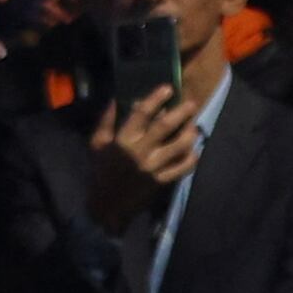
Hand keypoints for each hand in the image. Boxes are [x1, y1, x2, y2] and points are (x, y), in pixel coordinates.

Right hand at [84, 79, 200, 231]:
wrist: (107, 205)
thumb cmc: (101, 171)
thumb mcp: (97, 144)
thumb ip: (106, 121)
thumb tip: (115, 99)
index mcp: (124, 139)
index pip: (141, 114)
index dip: (155, 98)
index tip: (168, 88)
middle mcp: (140, 151)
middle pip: (164, 127)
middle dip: (180, 113)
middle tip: (192, 103)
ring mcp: (153, 167)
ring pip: (177, 147)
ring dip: (189, 135)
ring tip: (195, 127)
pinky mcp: (161, 182)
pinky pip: (181, 169)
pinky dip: (191, 160)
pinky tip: (194, 151)